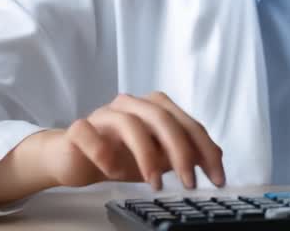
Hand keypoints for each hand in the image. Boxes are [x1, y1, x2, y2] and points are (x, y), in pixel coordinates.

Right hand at [43, 91, 225, 191]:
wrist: (73, 158)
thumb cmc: (117, 154)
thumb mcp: (157, 158)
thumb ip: (183, 154)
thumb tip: (215, 158)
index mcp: (153, 108)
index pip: (187, 123)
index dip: (205, 149)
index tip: (217, 177)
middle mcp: (131, 105)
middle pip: (162, 119)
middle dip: (180, 151)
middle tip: (189, 181)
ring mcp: (104, 114)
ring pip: (130, 124)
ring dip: (147, 156)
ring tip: (154, 183)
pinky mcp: (79, 129)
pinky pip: (91, 135)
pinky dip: (104, 154)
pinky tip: (112, 171)